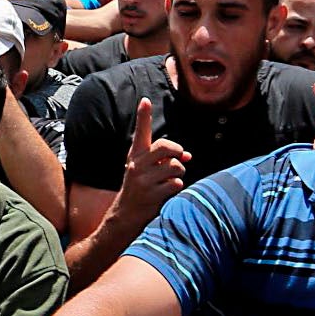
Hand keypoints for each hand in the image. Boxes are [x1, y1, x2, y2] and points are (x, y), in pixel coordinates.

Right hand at [115, 97, 189, 224]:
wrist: (126, 214)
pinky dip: (176, 188)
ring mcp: (143, 180)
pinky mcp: (151, 194)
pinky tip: (165, 193)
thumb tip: (188, 155)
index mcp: (135, 156)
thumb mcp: (144, 169)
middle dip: (177, 152)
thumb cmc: (140, 187)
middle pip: (166, 147)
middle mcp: (137, 165)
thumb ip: (164, 158)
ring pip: (176, 167)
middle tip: (179, 158)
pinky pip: (176, 184)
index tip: (145, 101)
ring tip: (167, 182)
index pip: (141, 133)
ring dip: (178, 175)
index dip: (143, 116)